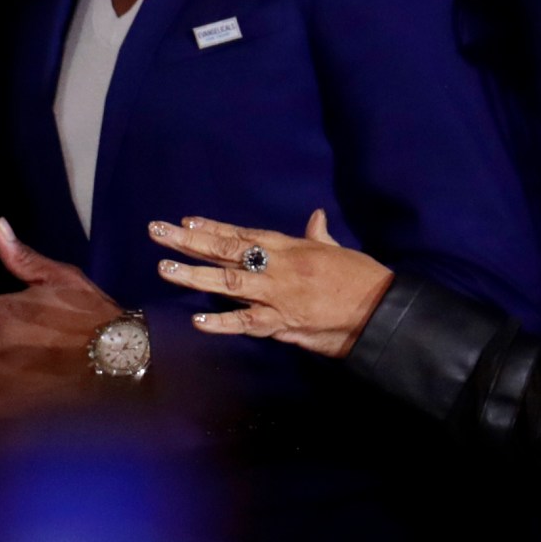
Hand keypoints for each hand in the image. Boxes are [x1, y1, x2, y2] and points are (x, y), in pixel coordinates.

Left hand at [152, 211, 391, 359]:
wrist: (384, 311)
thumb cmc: (363, 279)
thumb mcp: (338, 251)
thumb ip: (319, 236)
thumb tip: (315, 218)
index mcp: (290, 248)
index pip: (243, 234)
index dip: (213, 227)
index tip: (185, 220)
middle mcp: (278, 267)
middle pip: (227, 251)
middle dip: (189, 242)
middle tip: (157, 232)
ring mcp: (278, 295)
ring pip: (230, 283)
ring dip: (195, 276)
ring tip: (164, 268)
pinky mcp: (284, 323)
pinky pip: (248, 323)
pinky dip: (222, 323)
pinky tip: (197, 322)